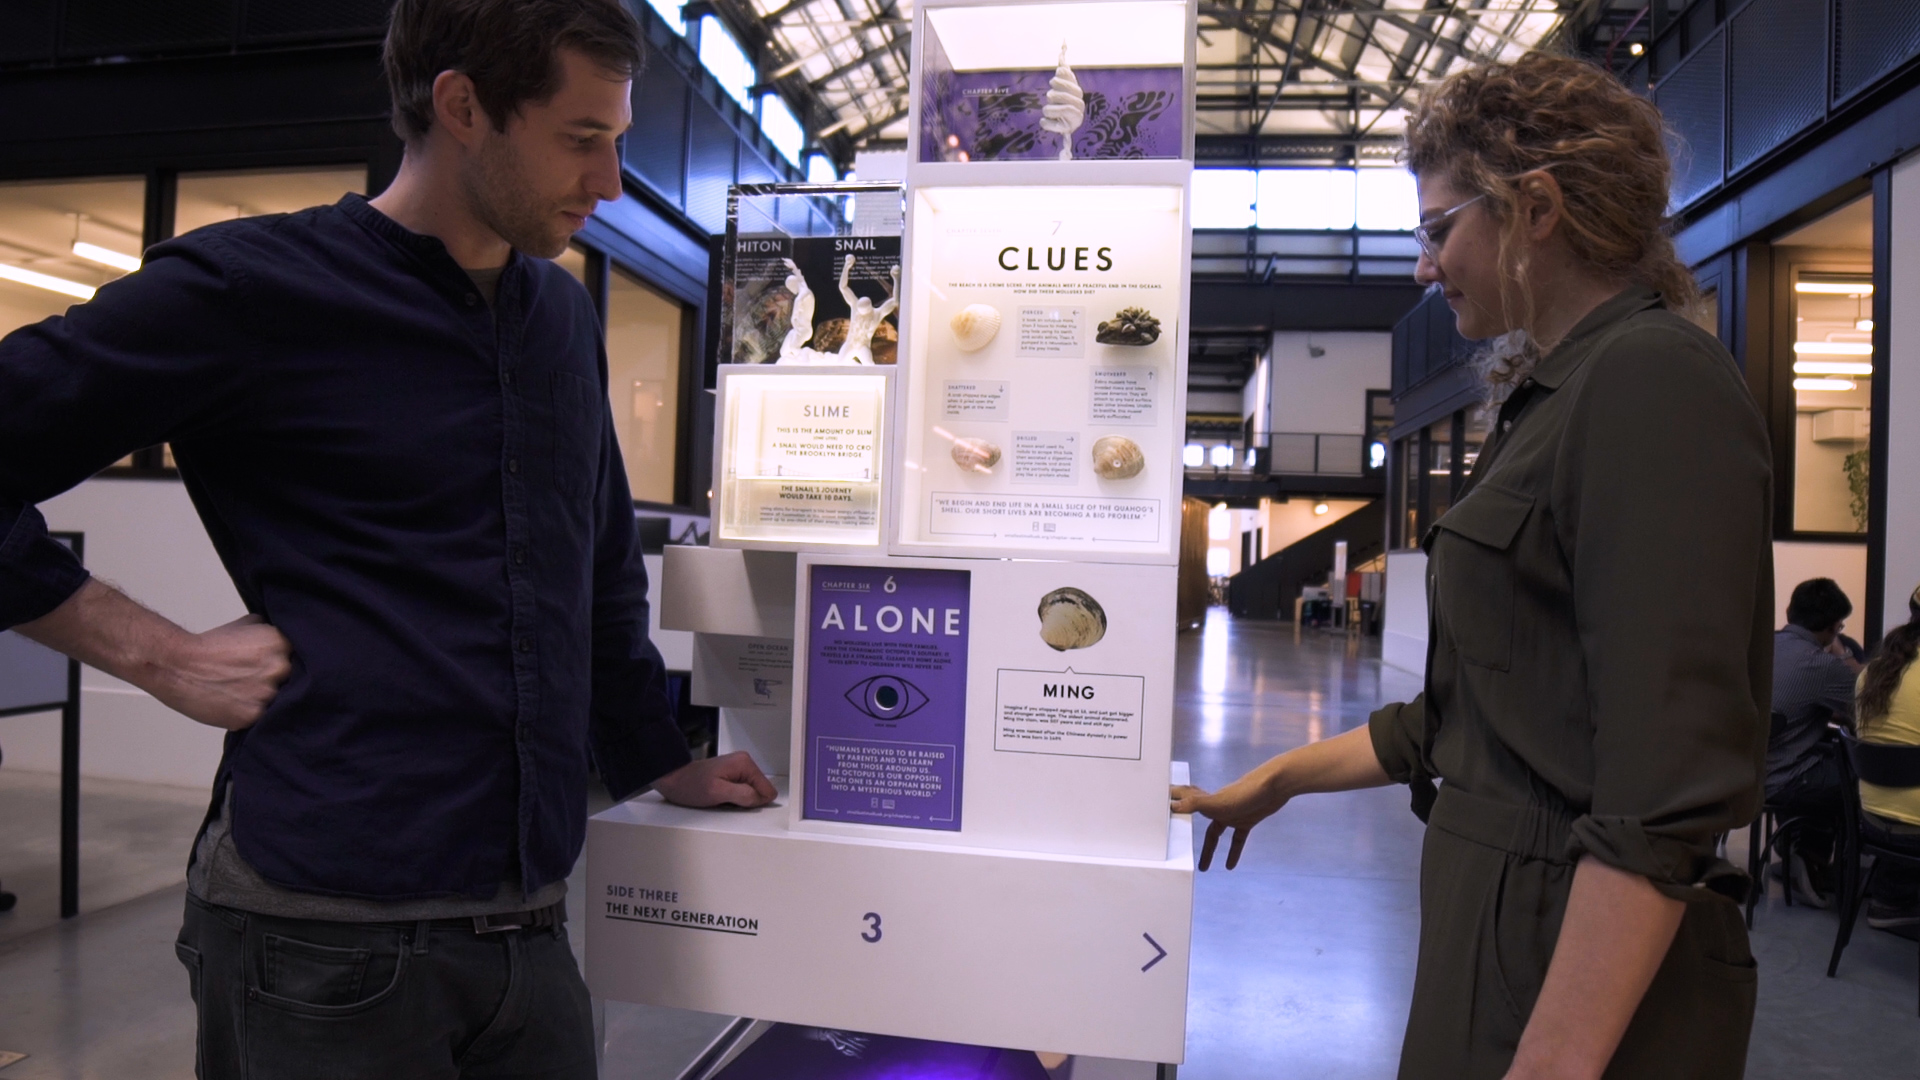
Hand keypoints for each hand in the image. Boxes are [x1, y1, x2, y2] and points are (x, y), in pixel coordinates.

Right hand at [153, 614, 292, 730]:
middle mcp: (280, 668)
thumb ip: (270, 632)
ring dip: (266, 698)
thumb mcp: (247, 624)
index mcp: (282, 644)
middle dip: (280, 680)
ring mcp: (267, 694)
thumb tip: (283, 638)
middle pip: (294, 680)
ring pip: (279, 701)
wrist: (178, 666)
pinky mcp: (253, 715)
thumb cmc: (209, 646)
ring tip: (244, 692)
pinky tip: (237, 703)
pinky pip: (262, 718)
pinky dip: (251, 712)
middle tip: (258, 680)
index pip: (304, 656)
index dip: (293, 662)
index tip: (282, 665)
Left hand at [653, 751, 776, 808]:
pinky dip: (733, 799)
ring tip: (722, 799)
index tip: (738, 803)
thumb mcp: (717, 792)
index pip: (767, 790)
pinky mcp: (732, 776)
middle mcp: (745, 763)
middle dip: (746, 801)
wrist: (673, 780)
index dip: (754, 802)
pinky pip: (742, 793)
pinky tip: (721, 798)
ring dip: (739, 801)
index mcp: (745, 764)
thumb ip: (743, 795)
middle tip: (727, 801)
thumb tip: (763, 798)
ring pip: (751, 794)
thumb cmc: (691, 785)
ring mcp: (739, 769)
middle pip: (760, 792)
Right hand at [1171, 771, 1290, 870]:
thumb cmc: (1245, 791)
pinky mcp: (1246, 820)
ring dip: (1209, 849)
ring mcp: (1231, 814)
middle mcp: (1216, 806)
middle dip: (1185, 831)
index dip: (1170, 802)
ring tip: (1203, 867)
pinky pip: (1237, 839)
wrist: (1275, 786)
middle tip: (1172, 842)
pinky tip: (1230, 866)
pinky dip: (1233, 852)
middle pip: (1196, 819)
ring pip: (1216, 833)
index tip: (1156, 807)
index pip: (1183, 799)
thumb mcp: (1218, 802)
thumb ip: (1195, 804)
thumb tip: (1172, 806)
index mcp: (1207, 800)